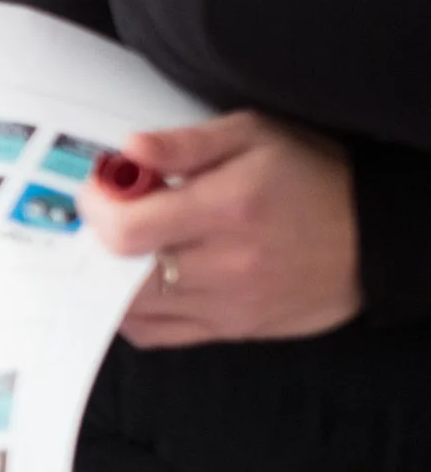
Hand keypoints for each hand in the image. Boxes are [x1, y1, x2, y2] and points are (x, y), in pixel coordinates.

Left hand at [79, 109, 360, 346]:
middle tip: (107, 220)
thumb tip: (129, 150)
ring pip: (131, 308)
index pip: (127, 230)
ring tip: (124, 249)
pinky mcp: (230, 330)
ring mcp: (226, 305)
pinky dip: (131, 314)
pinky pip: (156, 335)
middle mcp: (224, 265)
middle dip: (98, 243)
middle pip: (121, 274)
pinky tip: (135, 285)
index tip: (100, 191)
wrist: (376, 237)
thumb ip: (185, 144)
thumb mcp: (255, 136)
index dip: (97, 209)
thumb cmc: (312, 176)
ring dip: (110, 280)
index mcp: (227, 209)